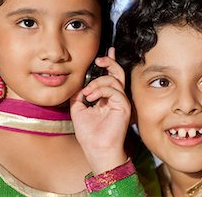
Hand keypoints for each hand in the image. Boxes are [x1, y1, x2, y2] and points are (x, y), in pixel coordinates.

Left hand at [70, 47, 130, 174]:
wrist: (96, 149)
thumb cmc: (89, 134)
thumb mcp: (77, 110)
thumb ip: (78, 95)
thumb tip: (78, 85)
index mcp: (106, 97)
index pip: (110, 76)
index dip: (109, 63)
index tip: (104, 54)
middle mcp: (115, 98)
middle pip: (117, 73)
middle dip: (109, 62)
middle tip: (99, 59)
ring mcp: (121, 101)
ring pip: (114, 80)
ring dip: (98, 83)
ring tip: (88, 93)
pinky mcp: (124, 106)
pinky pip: (114, 90)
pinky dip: (101, 90)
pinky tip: (91, 97)